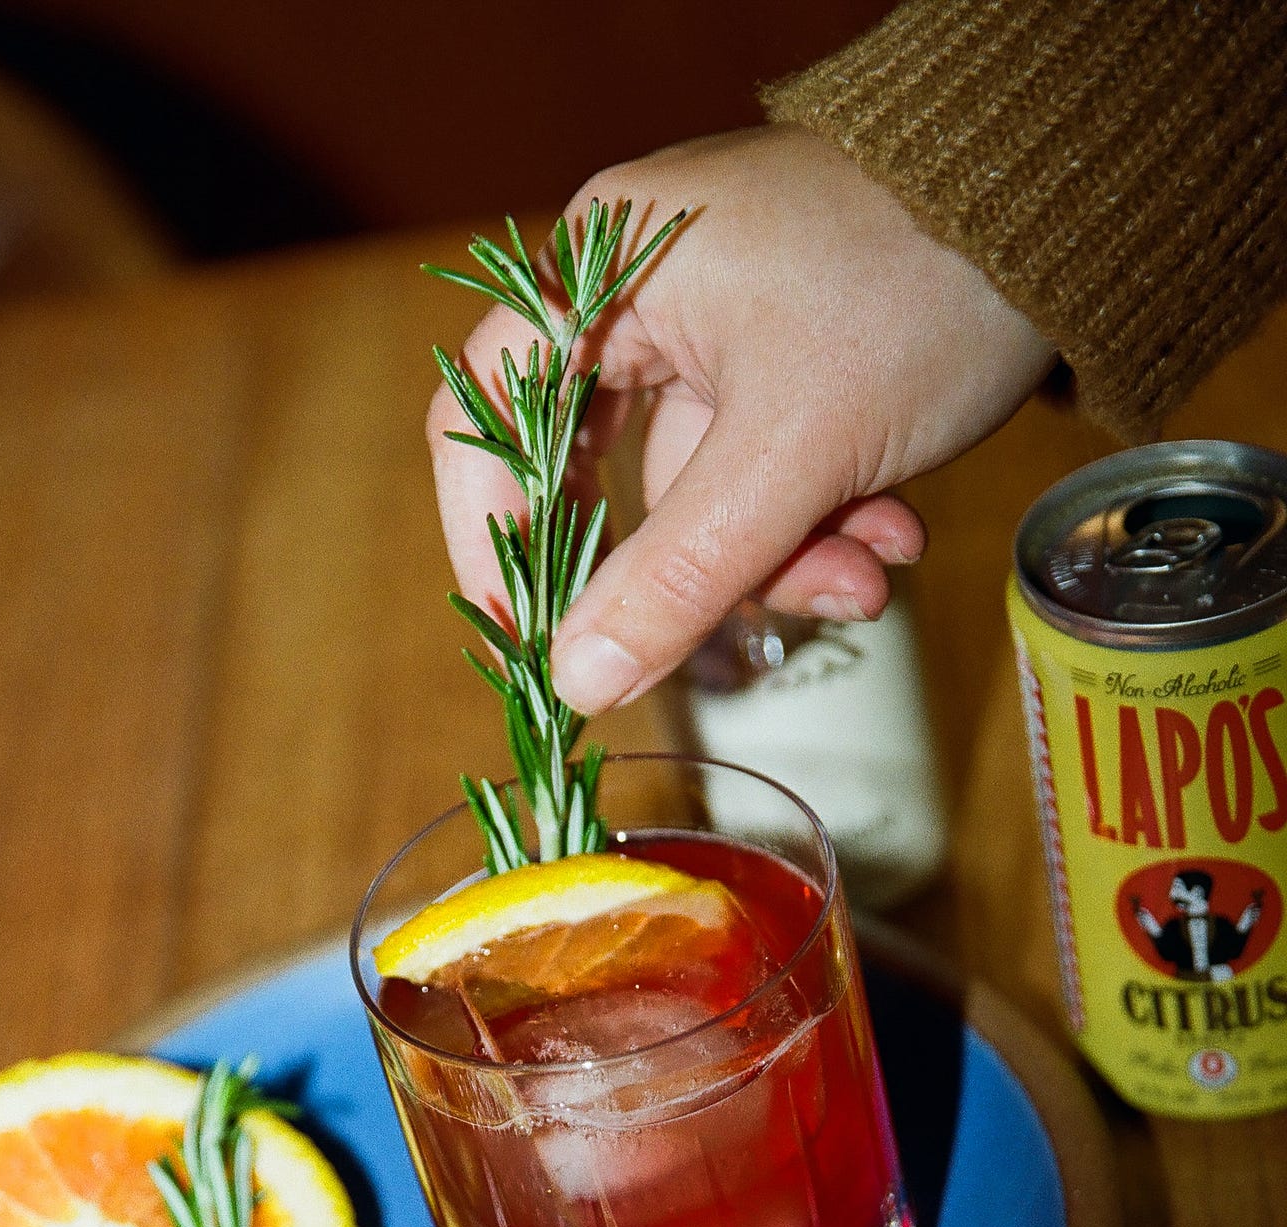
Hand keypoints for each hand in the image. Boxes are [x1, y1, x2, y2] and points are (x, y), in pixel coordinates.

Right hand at [428, 126, 1055, 712]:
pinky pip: (764, 470)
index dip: (492, 541)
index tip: (532, 645)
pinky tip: (890, 530)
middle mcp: (637, 293)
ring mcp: (713, 328)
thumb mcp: (790, 451)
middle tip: (728, 630)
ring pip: (701, 492)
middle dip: (694, 566)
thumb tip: (578, 682)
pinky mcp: (782, 359)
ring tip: (867, 569)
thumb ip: (676, 575)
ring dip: (783, 554)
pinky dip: (819, 516)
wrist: (1073, 211)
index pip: (486, 421)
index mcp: (600, 272)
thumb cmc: (921, 286)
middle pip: (606, 476)